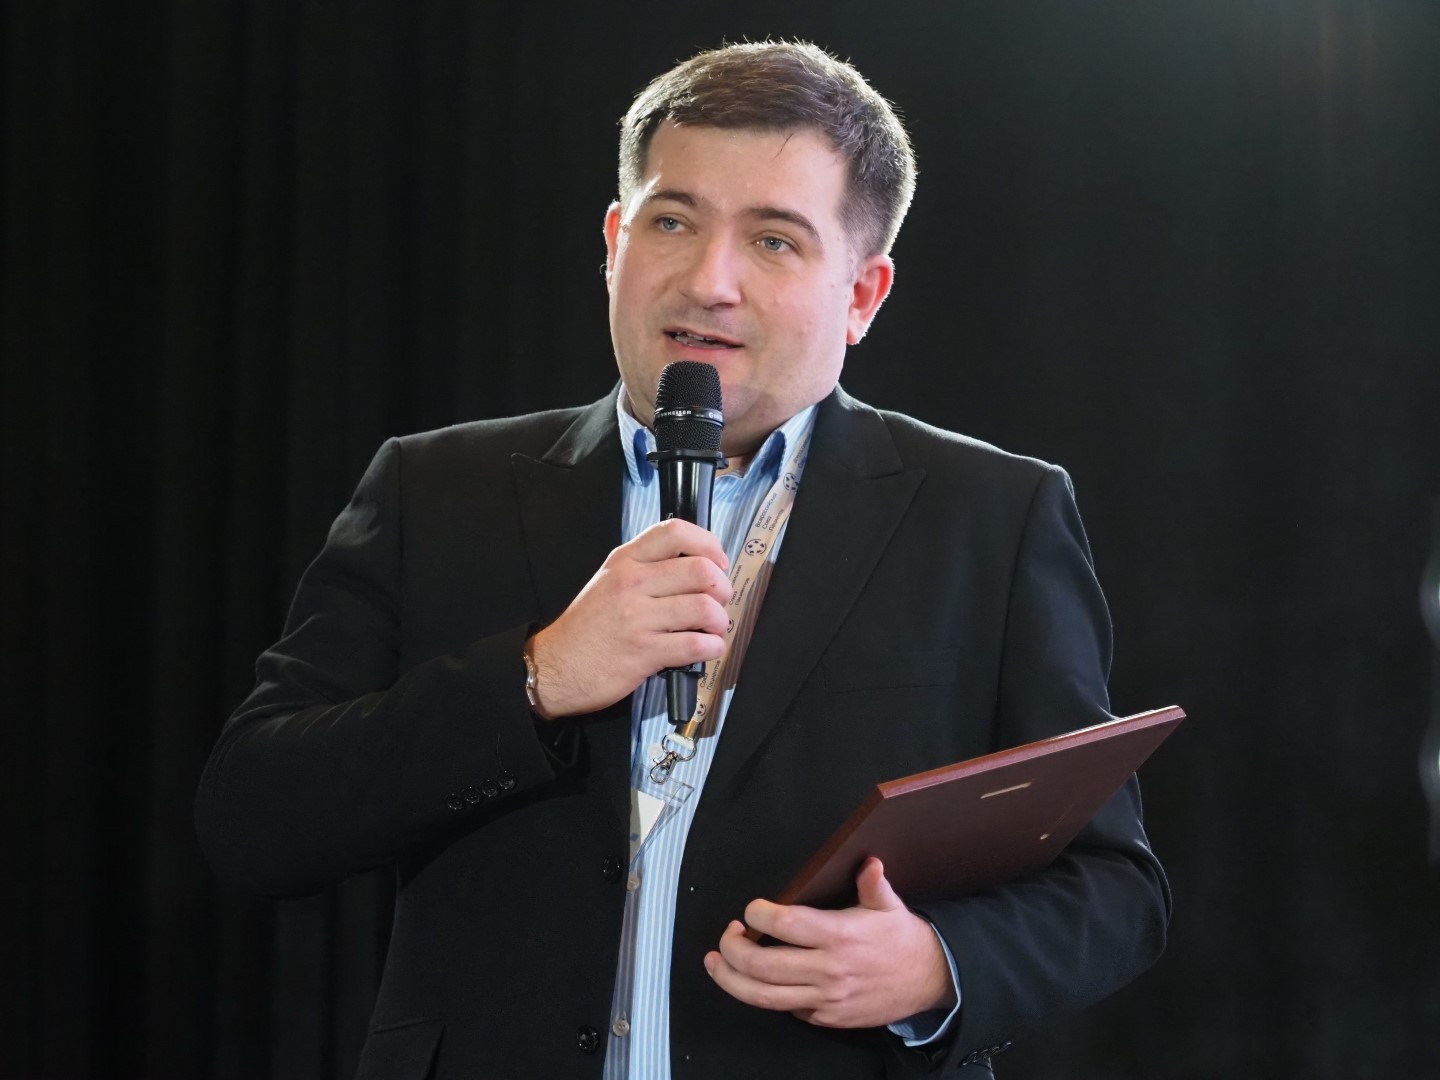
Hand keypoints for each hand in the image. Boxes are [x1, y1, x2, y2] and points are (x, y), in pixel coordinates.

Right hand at [527, 518, 731, 717]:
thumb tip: (695, 567)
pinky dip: (712, 647)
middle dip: (722, 588)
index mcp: (625, 561)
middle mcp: (632, 583)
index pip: (675, 532)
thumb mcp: (608, 582)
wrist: (553, 667)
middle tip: (719, 600)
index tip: (717, 562)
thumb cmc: (586, 628)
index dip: (708, 544)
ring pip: (703, 608)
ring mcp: (637, 618)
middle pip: (700, 571)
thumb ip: (646, 568)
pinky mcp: (643, 652)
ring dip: (719, 620)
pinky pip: (694, 644)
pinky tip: (708, 648)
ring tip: (714, 628)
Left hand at [703, 858, 955, 1028]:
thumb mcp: (889, 904)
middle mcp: (829, 969)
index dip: (757, 916)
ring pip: (765, 997)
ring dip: (732, 980)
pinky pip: (787, 1010)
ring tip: (717, 963)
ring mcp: (826, 998)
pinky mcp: (827, 1017)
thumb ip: (873, 882)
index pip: (783, 926)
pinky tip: (756, 982)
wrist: (930, 981)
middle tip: (727, 936)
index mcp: (839, 936)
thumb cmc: (903, 940)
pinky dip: (766, 996)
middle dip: (732, 950)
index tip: (750, 910)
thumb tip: (867, 862)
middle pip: (762, 966)